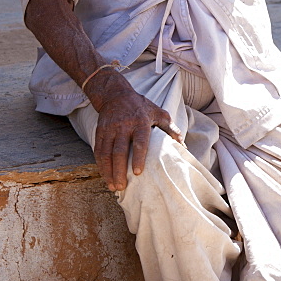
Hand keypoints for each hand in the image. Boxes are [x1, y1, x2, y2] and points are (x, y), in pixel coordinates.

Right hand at [89, 72, 181, 192]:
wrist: (115, 95)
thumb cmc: (141, 106)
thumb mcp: (158, 112)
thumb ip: (170, 128)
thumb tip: (182, 145)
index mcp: (140, 122)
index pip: (139, 141)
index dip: (138, 157)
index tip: (137, 172)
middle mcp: (123, 126)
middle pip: (119, 151)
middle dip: (119, 170)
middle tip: (122, 186)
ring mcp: (110, 129)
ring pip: (106, 153)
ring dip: (108, 171)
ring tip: (113, 186)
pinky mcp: (100, 132)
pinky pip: (98, 150)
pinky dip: (100, 165)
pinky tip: (105, 176)